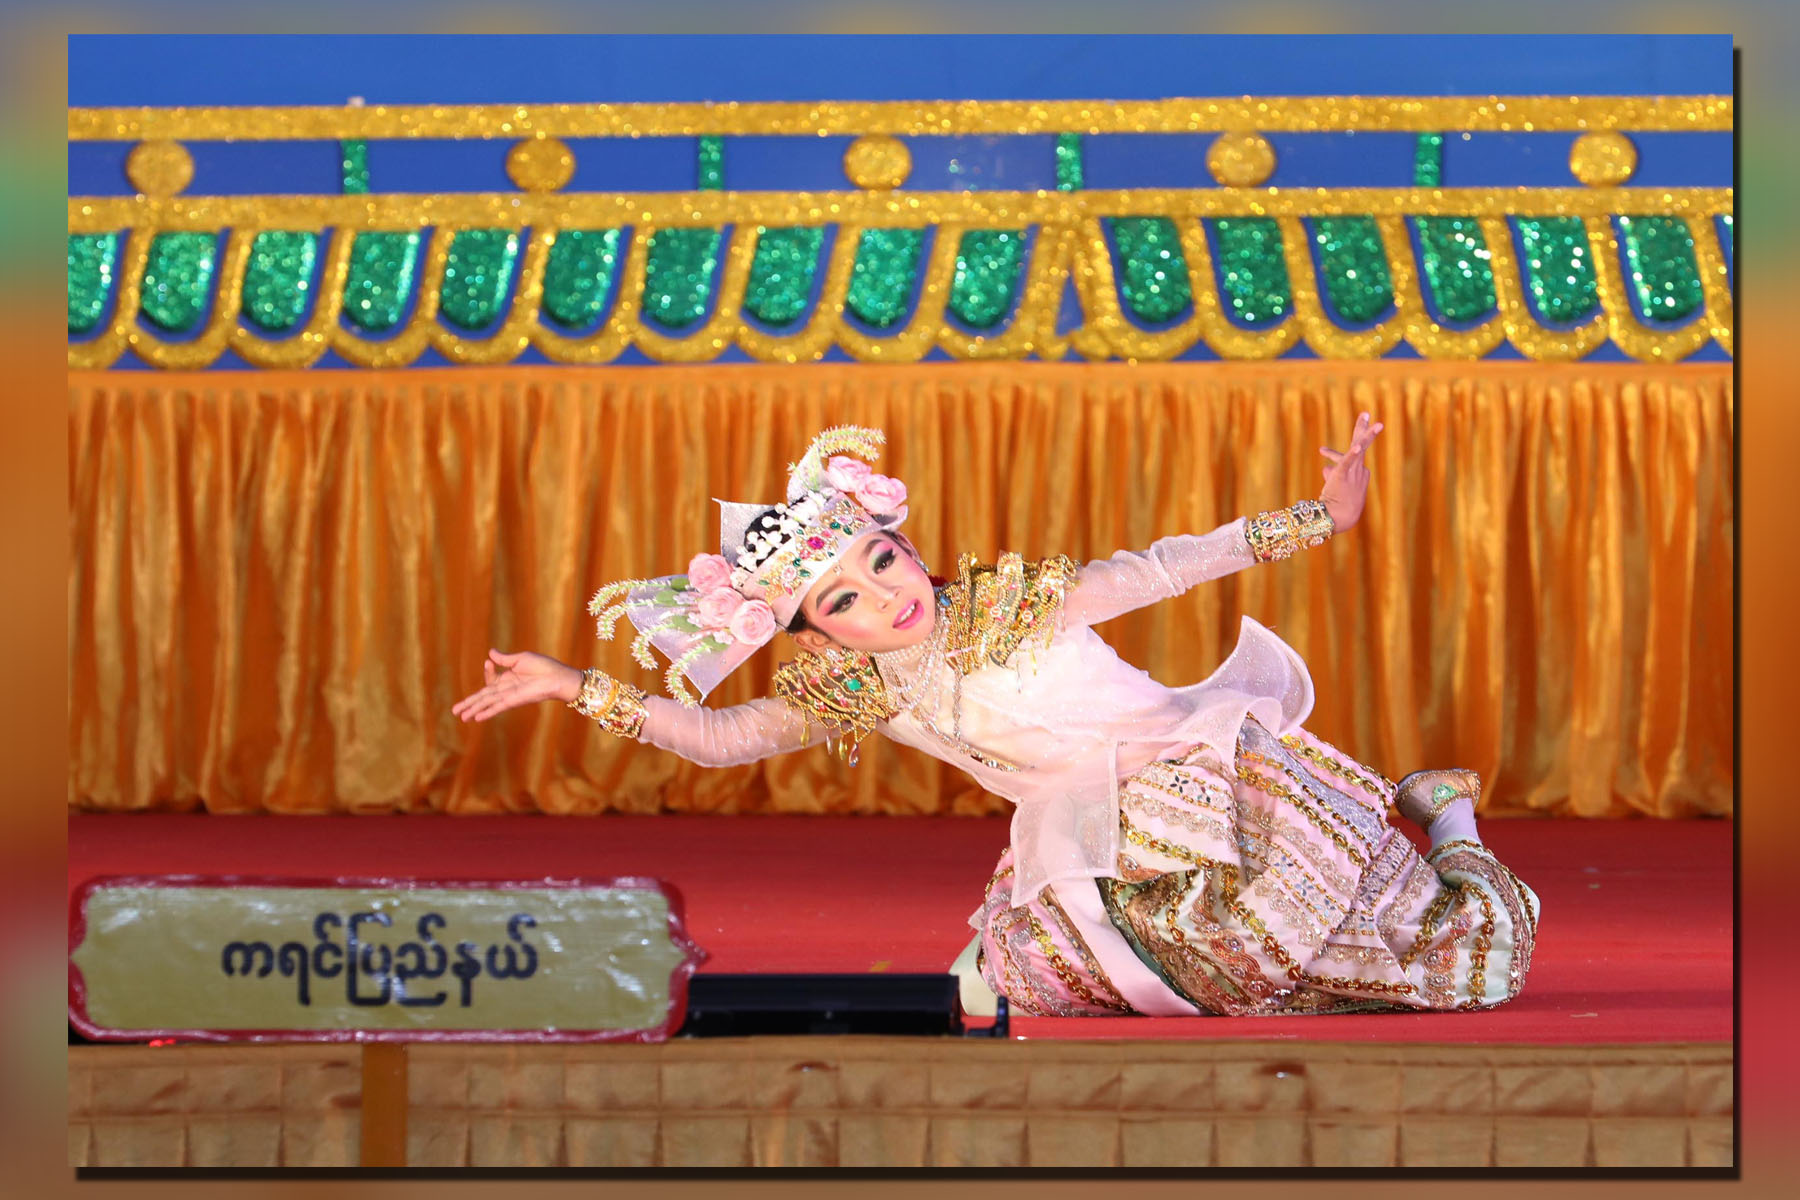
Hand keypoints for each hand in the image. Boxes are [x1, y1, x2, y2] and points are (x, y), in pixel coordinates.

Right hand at [452, 649, 583, 722]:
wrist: (558, 677)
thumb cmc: (544, 667)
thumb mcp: (521, 659)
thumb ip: (504, 659)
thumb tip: (489, 653)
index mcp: (508, 679)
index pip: (490, 680)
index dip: (487, 672)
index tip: (488, 662)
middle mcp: (507, 689)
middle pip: (483, 697)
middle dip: (469, 703)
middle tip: (455, 711)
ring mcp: (509, 696)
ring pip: (487, 703)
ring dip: (473, 710)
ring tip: (461, 717)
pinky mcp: (514, 701)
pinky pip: (498, 707)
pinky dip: (487, 712)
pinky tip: (477, 718)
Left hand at [1318, 410, 1383, 531]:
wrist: (1340, 520)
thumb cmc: (1337, 509)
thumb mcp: (1333, 490)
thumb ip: (1331, 477)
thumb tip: (1325, 469)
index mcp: (1360, 475)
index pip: (1350, 458)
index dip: (1333, 456)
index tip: (1322, 451)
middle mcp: (1360, 471)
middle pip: (1362, 446)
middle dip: (1364, 429)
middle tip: (1366, 414)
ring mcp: (1354, 473)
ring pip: (1359, 447)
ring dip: (1362, 431)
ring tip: (1365, 415)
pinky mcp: (1343, 475)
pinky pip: (1348, 460)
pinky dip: (1352, 453)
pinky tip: (1357, 445)